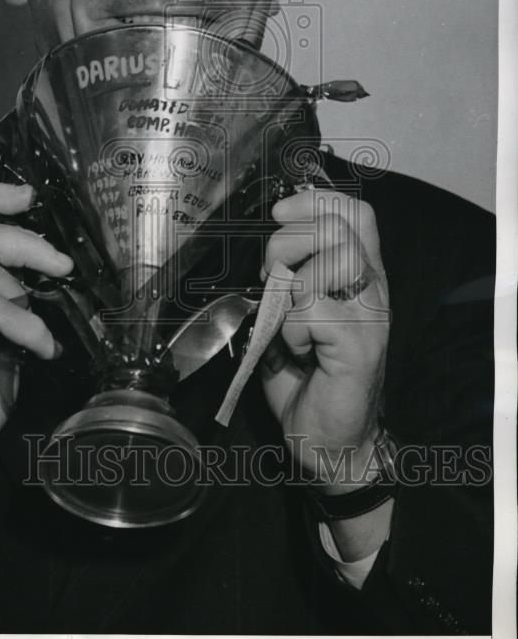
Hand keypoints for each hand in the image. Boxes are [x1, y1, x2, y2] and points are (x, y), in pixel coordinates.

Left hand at [260, 189, 389, 489]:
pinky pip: (313, 310)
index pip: (356, 211)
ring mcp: (370, 316)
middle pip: (338, 227)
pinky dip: (291, 327)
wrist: (328, 438)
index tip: (281, 215)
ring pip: (334, 259)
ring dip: (292, 282)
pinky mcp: (359, 347)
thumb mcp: (294, 313)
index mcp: (359, 274)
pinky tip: (296, 349)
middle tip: (271, 276)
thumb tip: (265, 239)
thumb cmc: (308, 374)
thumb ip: (290, 274)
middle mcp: (372, 289)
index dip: (316, 200)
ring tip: (284, 313)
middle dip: (288, 241)